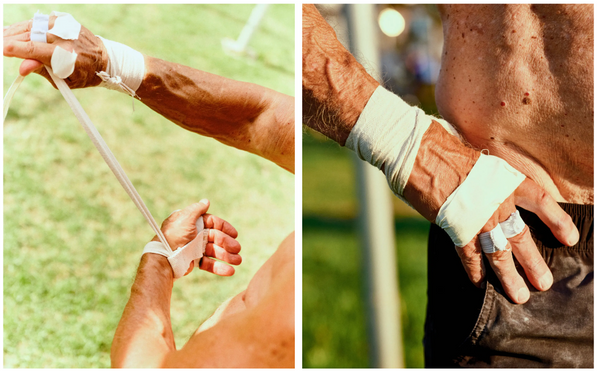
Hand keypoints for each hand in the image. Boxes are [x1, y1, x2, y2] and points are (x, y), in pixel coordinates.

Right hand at [3, 13, 106, 87]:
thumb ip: (42, 71)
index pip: (34, 50)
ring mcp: (64, 26)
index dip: (14, 49)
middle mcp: (65, 38)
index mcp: (66, 55)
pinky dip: (26, 26)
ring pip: (32, 25)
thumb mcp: (65, 80)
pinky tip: (14, 30)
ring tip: (2, 36)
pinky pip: (39, 21)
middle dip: (10, 39)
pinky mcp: (64, 20)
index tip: (2, 50)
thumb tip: (22, 68)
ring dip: (14, 30)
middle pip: (29, 35)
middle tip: (0, 45)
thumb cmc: (83, 73)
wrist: (104, 58)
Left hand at [151, 199, 241, 276]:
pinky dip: (219, 267)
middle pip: (216, 238)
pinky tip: (230, 271)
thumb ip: (197, 209)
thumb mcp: (185, 218)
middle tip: (237, 250)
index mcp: (194, 223)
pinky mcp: (194, 261)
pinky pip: (209, 263)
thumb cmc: (174, 236)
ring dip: (228, 256)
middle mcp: (195, 235)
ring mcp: (195, 248)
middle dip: (228, 244)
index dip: (225, 228)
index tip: (235, 234)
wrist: (163, 258)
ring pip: (215, 251)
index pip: (214, 223)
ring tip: (238, 261)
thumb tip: (206, 201)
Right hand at [405, 122, 578, 303]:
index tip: (569, 238)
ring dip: (508, 275)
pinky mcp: (454, 227)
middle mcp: (497, 201)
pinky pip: (469, 255)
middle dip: (533, 262)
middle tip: (543, 282)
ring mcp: (477, 217)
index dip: (558, 221)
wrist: (418, 153)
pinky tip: (480, 283)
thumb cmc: (443, 149)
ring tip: (519, 294)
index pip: (541, 202)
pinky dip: (474, 271)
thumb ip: (488, 182)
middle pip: (521, 236)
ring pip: (498, 252)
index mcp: (506, 179)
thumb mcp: (477, 161)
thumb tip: (491, 196)